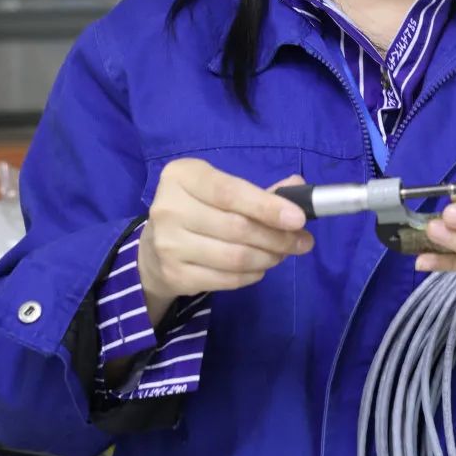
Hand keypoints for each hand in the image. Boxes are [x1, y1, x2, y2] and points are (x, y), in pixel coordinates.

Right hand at [138, 159, 311, 323]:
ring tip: (282, 254)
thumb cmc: (197, 210)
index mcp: (182, 176)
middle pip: (237, 227)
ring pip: (235, 256)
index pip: (230, 192)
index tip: (299, 219)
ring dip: (269, 257)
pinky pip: (226, 279)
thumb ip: (259, 191)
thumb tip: (299, 188)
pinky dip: (252, 275)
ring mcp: (168, 244)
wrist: (153, 249)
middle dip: (278, 237)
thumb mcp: (220, 190)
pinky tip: (260, 267)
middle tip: (302, 241)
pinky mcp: (174, 275)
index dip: (267, 207)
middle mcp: (169, 208)